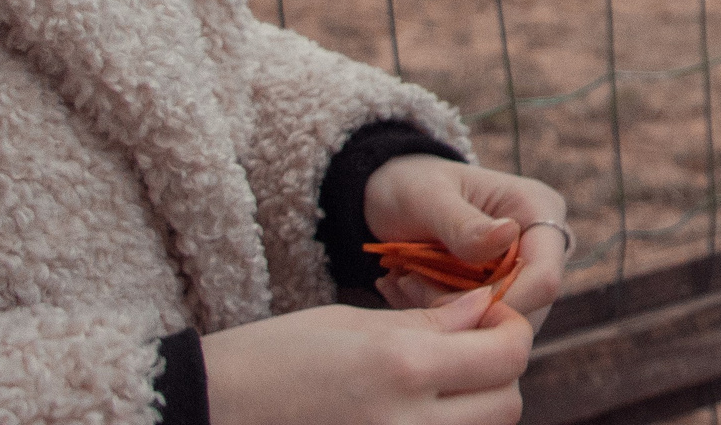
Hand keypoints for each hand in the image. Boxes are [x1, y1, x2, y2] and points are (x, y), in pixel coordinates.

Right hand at [199, 289, 534, 424]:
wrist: (210, 410)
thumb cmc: (274, 356)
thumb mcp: (353, 321)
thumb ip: (429, 322)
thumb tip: (485, 308)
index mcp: (401, 367)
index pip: (508, 355)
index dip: (510, 330)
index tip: (489, 318)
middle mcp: (407, 424)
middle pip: (507, 404)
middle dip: (499, 374)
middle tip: (467, 351)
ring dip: (476, 408)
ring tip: (439, 383)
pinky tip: (416, 410)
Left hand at [364, 155, 569, 332]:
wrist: (396, 193)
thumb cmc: (413, 185)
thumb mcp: (428, 198)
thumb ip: (463, 223)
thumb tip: (509, 234)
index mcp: (540, 209)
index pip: (544, 278)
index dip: (501, 304)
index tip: (444, 305)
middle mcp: (543, 245)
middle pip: (526, 308)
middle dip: (467, 312)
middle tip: (410, 284)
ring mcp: (525, 272)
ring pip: (501, 323)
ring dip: (451, 318)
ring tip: (407, 282)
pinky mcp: (503, 293)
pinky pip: (482, 325)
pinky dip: (445, 319)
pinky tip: (412, 290)